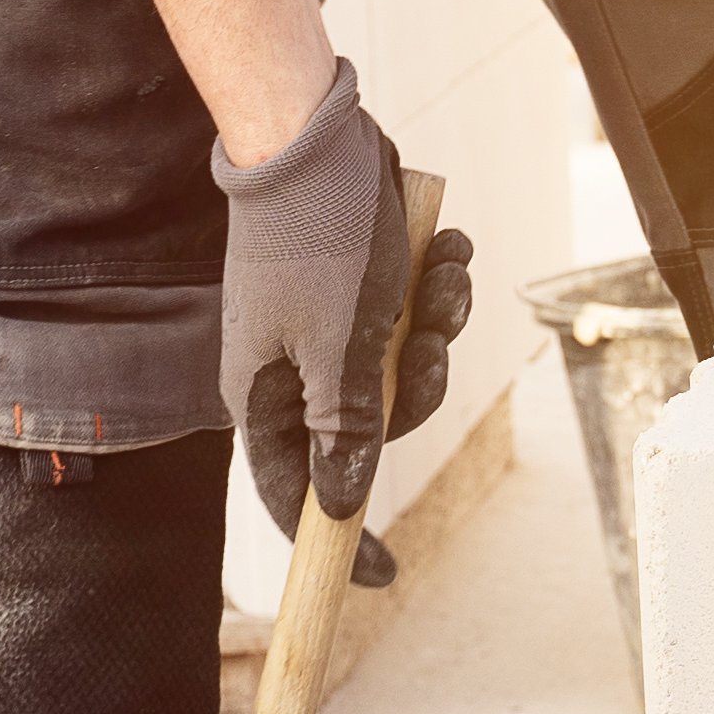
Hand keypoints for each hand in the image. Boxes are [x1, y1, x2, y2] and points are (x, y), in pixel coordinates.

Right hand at [216, 61, 471, 581]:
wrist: (319, 137)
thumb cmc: (319, 238)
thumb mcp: (340, 346)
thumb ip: (345, 429)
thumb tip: (341, 507)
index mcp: (267, 394)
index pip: (297, 492)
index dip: (336, 538)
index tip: (380, 576)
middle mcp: (296, 370)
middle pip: (376, 431)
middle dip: (419, 386)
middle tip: (426, 338)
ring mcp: (332, 330)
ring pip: (408, 370)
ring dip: (440, 325)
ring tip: (439, 272)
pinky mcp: (365, 293)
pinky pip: (419, 318)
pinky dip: (442, 289)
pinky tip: (446, 247)